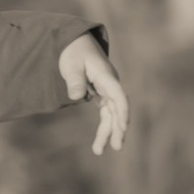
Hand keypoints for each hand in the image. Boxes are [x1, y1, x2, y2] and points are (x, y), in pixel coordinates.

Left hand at [60, 29, 128, 155]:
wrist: (75, 42)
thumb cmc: (73, 51)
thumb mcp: (70, 64)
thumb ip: (74, 80)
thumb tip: (77, 96)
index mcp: (106, 76)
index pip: (118, 95)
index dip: (122, 112)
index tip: (123, 127)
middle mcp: (110, 84)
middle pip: (117, 109)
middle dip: (117, 128)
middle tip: (115, 147)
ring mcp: (107, 89)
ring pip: (111, 114)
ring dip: (108, 131)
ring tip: (99, 151)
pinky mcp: (101, 93)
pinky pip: (105, 112)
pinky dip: (104, 126)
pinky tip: (99, 141)